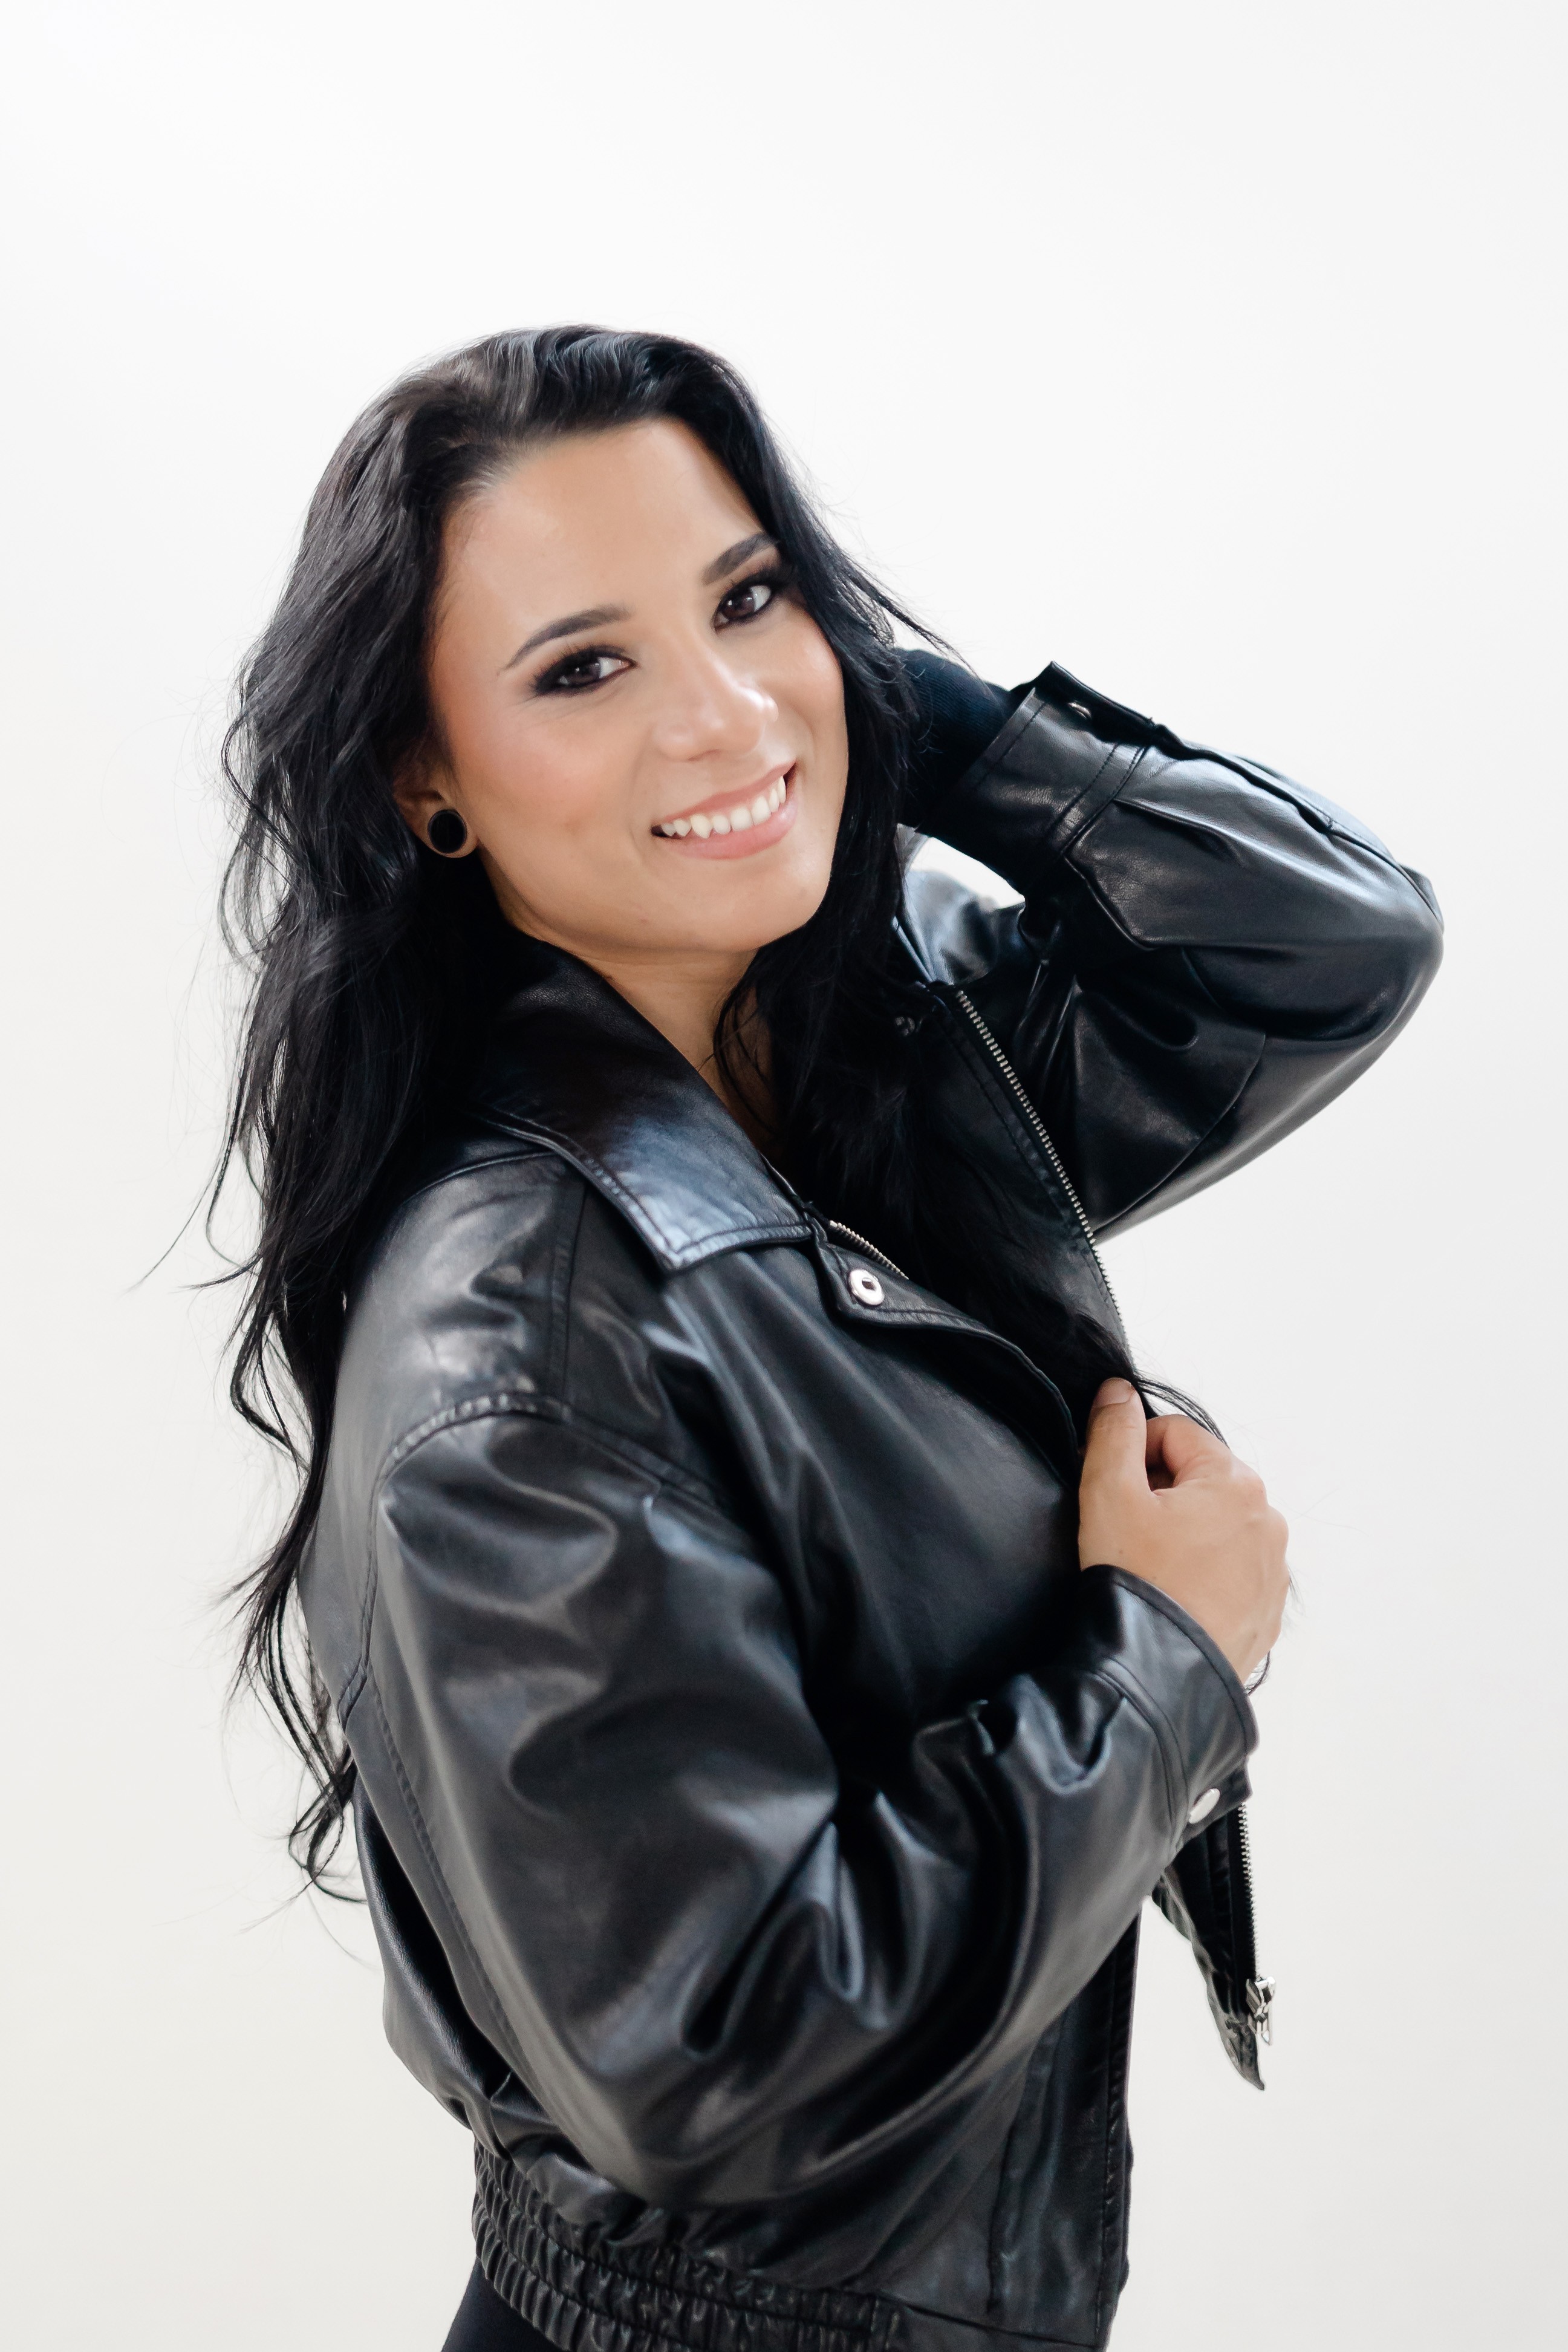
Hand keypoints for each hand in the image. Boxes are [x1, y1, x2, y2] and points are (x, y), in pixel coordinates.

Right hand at [1077, 1379, 1287, 1682]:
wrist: (1159, 1673)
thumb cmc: (1136, 1580)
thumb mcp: (1108, 1493)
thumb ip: (1113, 1432)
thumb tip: (1119, 1391)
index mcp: (1235, 1482)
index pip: (1175, 1435)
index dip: (1132, 1452)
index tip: (1110, 1487)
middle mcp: (1269, 1519)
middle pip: (1201, 1478)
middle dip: (1161, 1492)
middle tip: (1126, 1529)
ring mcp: (1274, 1568)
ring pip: (1219, 1524)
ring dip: (1185, 1530)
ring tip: (1150, 1564)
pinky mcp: (1269, 1608)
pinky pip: (1233, 1568)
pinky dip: (1204, 1569)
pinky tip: (1174, 1590)